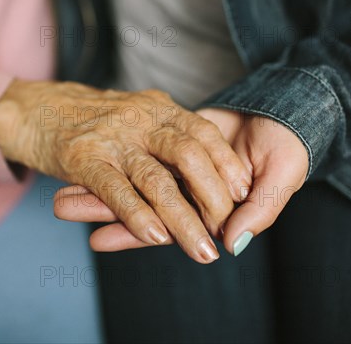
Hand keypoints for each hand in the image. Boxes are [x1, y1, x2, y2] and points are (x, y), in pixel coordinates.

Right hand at [0, 80, 250, 262]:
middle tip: (226, 229)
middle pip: (188, 155)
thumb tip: (202, 166)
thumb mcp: (135, 113)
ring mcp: (111, 139)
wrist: (33, 107)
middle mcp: (139, 119)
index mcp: (156, 108)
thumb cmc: (91, 119)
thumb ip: (163, 133)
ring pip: (156, 181)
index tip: (243, 192)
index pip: (202, 132)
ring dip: (183, 221)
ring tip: (203, 252)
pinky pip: (115, 191)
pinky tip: (155, 238)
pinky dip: (136, 216)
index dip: (225, 163)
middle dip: (213, 196)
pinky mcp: (82, 159)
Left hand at [55, 107, 307, 256]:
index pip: (167, 225)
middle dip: (103, 208)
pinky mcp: (173, 139)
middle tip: (63, 206)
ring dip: (100, 183)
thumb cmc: (288, 148)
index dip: (135, 232)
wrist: (284, 108)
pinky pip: (141, 148)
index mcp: (210, 210)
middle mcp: (188, 192)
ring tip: (61, 186)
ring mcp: (178, 167)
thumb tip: (231, 243)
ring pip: (134, 178)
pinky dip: (118, 153)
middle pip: (140, 205)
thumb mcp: (282, 178)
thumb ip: (259, 211)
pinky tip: (86, 157)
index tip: (99, 238)